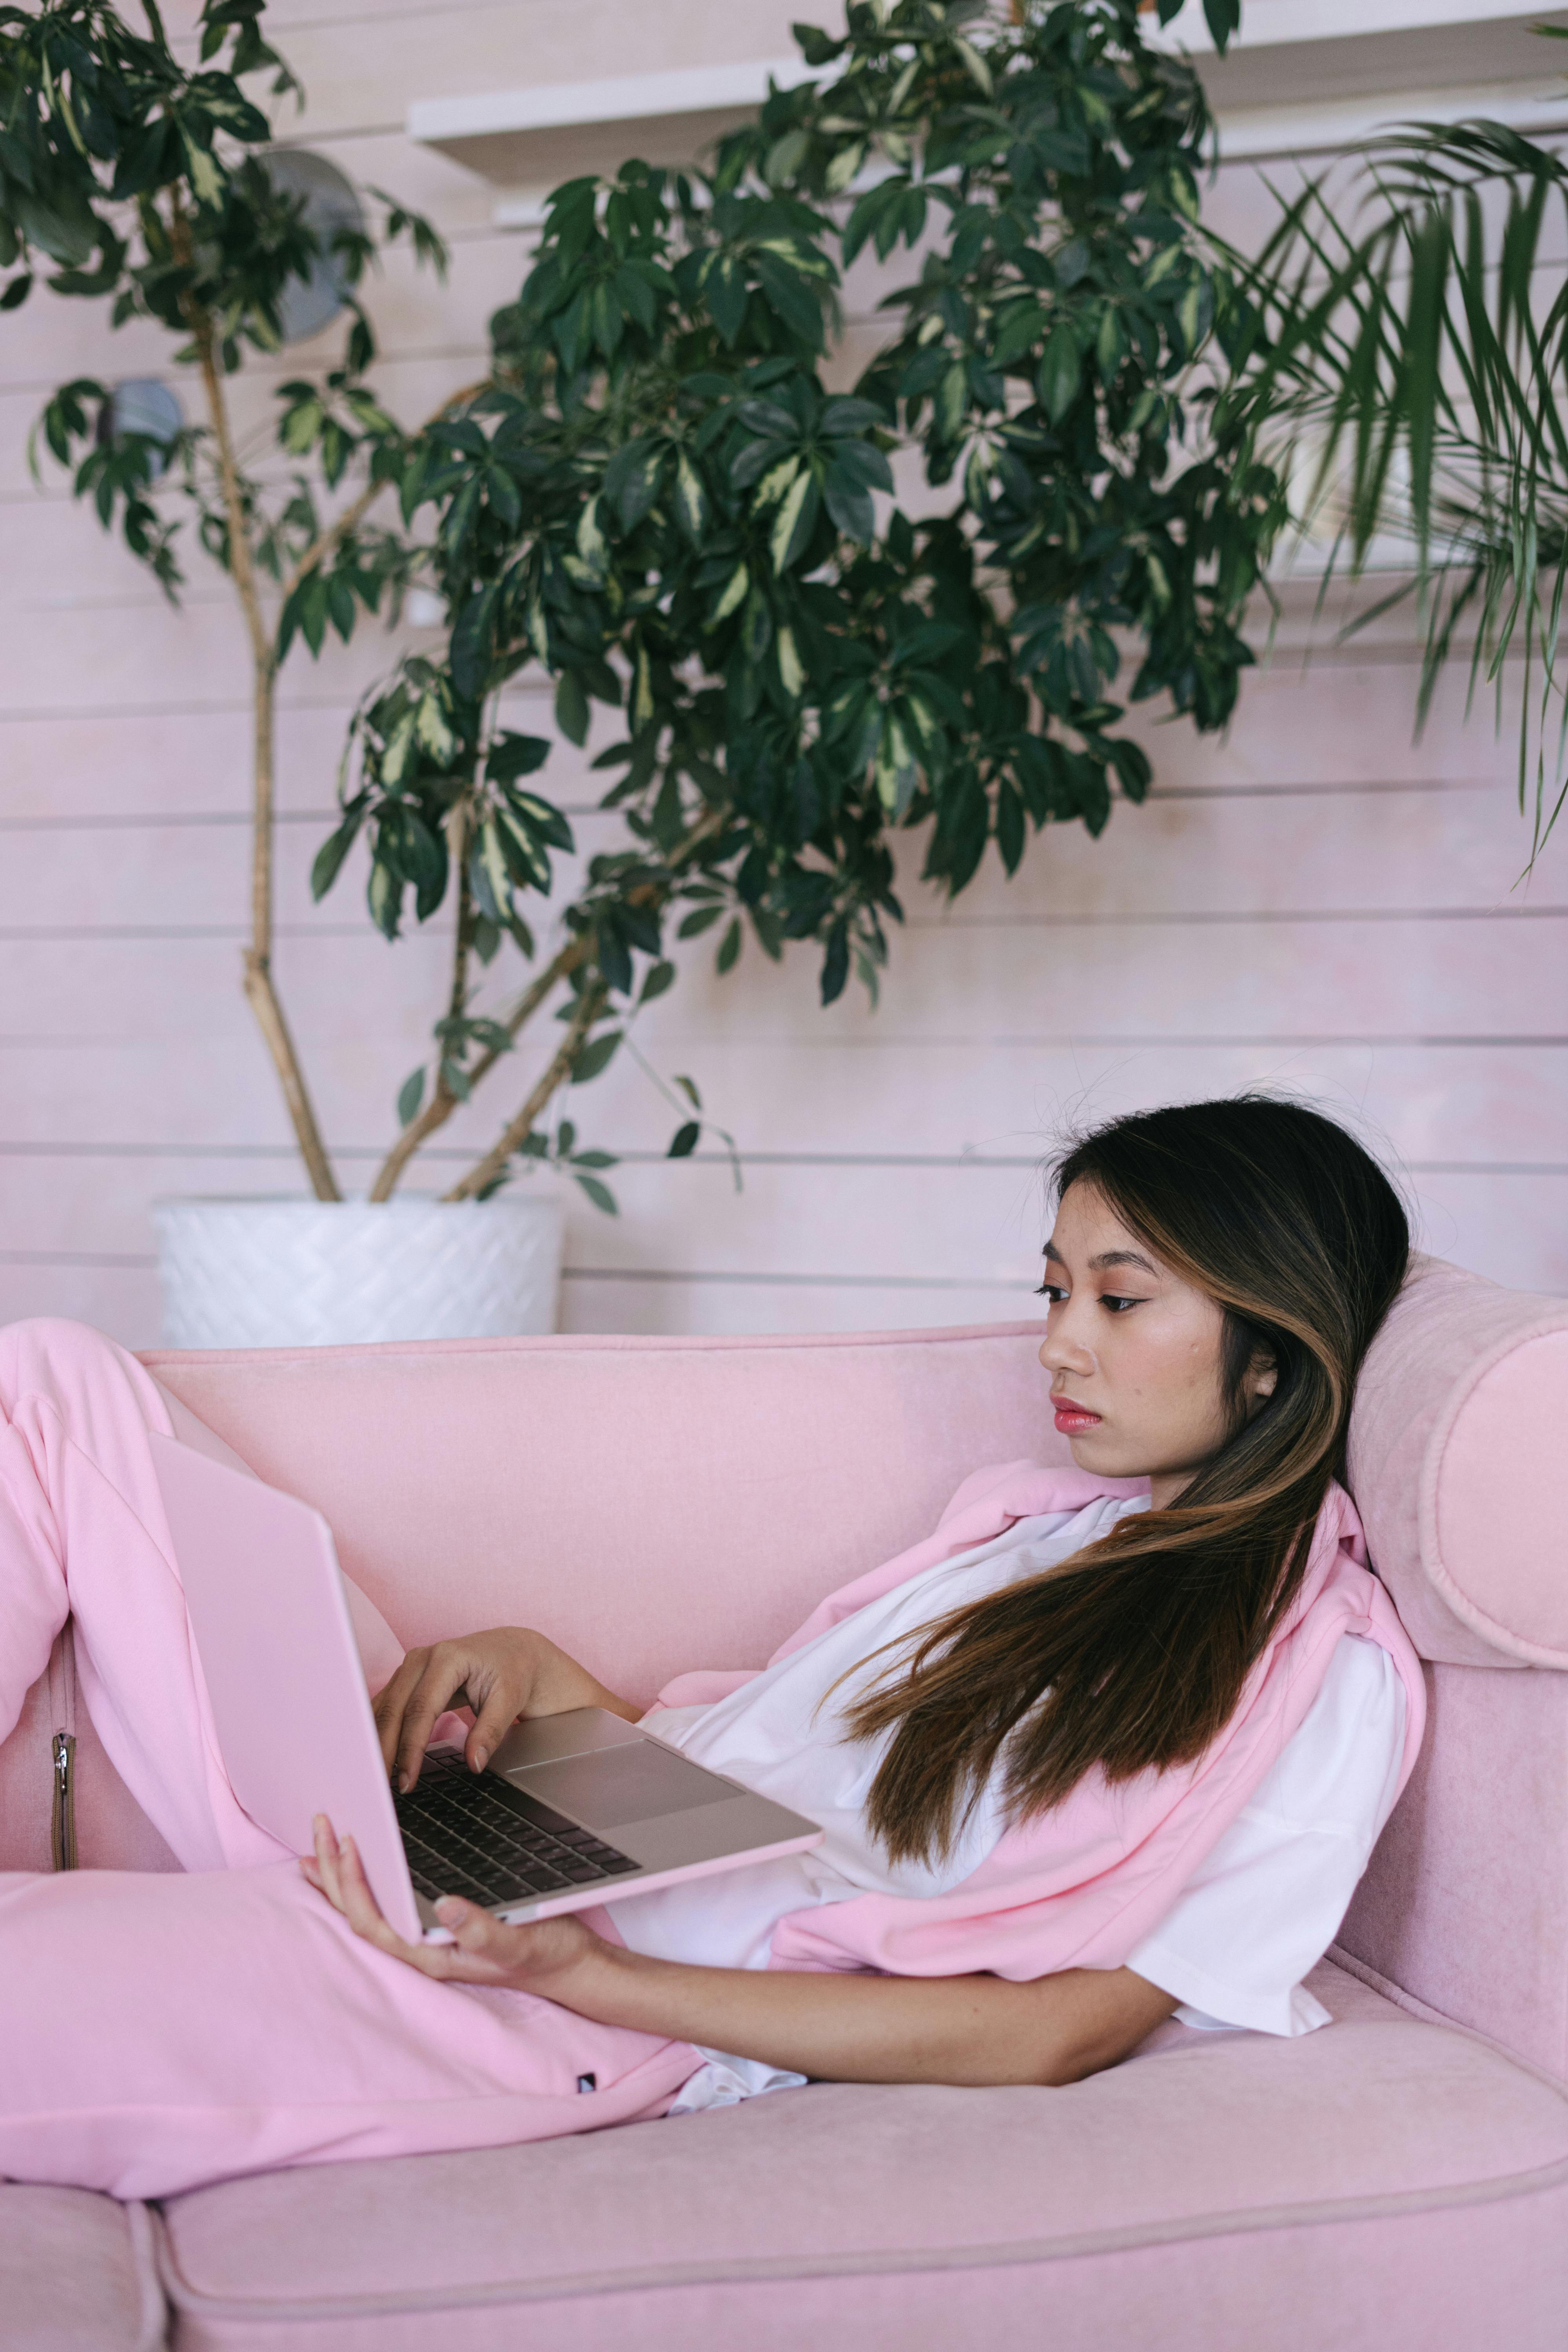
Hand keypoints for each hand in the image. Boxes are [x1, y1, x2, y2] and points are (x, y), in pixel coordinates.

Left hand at [302, 1813, 607, 1998]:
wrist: (568, 1965)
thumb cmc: (545, 1955)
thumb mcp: (517, 1940)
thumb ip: (481, 1929)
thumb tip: (444, 1904)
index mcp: (430, 1956)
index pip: (374, 1922)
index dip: (355, 1884)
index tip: (350, 1841)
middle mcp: (419, 1948)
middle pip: (358, 1914)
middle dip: (333, 1872)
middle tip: (321, 1826)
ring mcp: (424, 1938)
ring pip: (367, 1909)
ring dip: (338, 1878)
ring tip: (315, 1849)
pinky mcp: (434, 1925)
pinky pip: (386, 1903)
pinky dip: (364, 1881)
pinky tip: (359, 1865)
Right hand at [372, 1625, 636, 1792]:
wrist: (512, 1651)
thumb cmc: (513, 1672)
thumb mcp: (510, 1699)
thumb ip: (490, 1731)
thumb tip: (474, 1763)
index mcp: (448, 1658)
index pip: (421, 1709)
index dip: (411, 1748)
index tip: (406, 1779)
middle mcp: (422, 1658)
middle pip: (393, 1708)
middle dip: (385, 1750)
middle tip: (381, 1787)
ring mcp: (410, 1666)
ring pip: (383, 1707)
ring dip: (376, 1742)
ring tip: (374, 1777)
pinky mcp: (406, 1677)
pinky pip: (385, 1705)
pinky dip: (378, 1730)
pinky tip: (373, 1754)